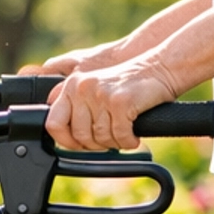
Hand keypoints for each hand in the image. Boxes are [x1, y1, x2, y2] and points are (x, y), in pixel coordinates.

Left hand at [45, 58, 178, 150]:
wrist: (160, 68)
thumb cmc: (129, 85)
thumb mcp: (95, 90)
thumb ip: (78, 108)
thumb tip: (67, 139)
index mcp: (71, 86)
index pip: (53, 123)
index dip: (66, 141)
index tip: (80, 145)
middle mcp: (82, 88)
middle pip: (79, 135)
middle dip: (96, 145)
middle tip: (110, 140)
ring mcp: (101, 94)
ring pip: (101, 137)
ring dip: (115, 143)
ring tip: (124, 134)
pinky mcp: (120, 102)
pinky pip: (120, 136)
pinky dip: (129, 141)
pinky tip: (134, 136)